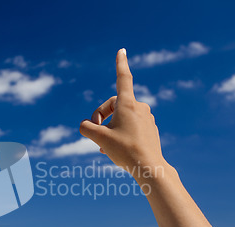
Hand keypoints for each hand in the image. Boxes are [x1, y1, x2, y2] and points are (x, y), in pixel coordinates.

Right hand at [79, 48, 170, 180]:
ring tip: (103, 146)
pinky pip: (130, 127)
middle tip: (94, 131)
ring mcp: (147, 119)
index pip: (123, 78)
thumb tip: (84, 125)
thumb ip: (86, 128)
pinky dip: (120, 134)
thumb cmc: (125, 151)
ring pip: (121, 118)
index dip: (120, 64)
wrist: (150, 168)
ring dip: (109, 128)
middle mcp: (140, 108)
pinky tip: (114, 149)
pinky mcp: (150, 130)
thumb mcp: (99, 138)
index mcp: (128, 104)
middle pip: (114, 104)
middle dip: (101, 116)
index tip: (122, 50)